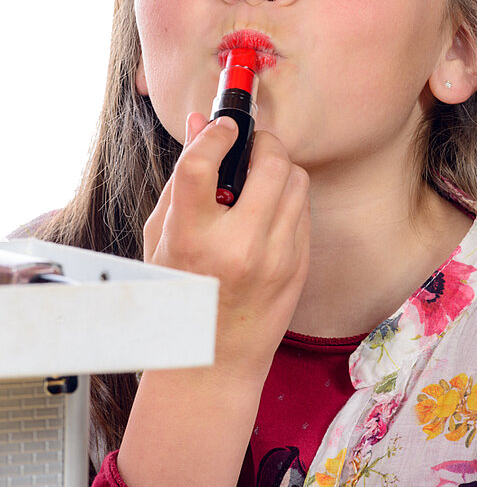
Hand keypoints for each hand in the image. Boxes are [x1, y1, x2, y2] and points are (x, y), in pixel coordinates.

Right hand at [143, 113, 310, 380]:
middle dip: (262, 142)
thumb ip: (182, 179)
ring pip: (296, 179)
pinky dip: (287, 199)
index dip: (215, 133)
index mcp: (191, 240)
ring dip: (279, 168)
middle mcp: (237, 248)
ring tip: (257, 180)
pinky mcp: (299, 266)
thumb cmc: (179, 298)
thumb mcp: (162, 238)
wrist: (214, 362)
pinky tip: (267, 212)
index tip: (223, 124)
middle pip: (269, 163)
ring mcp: (276, 259)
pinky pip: (304, 208)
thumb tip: (199, 124)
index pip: (202, 166)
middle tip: (250, 144)